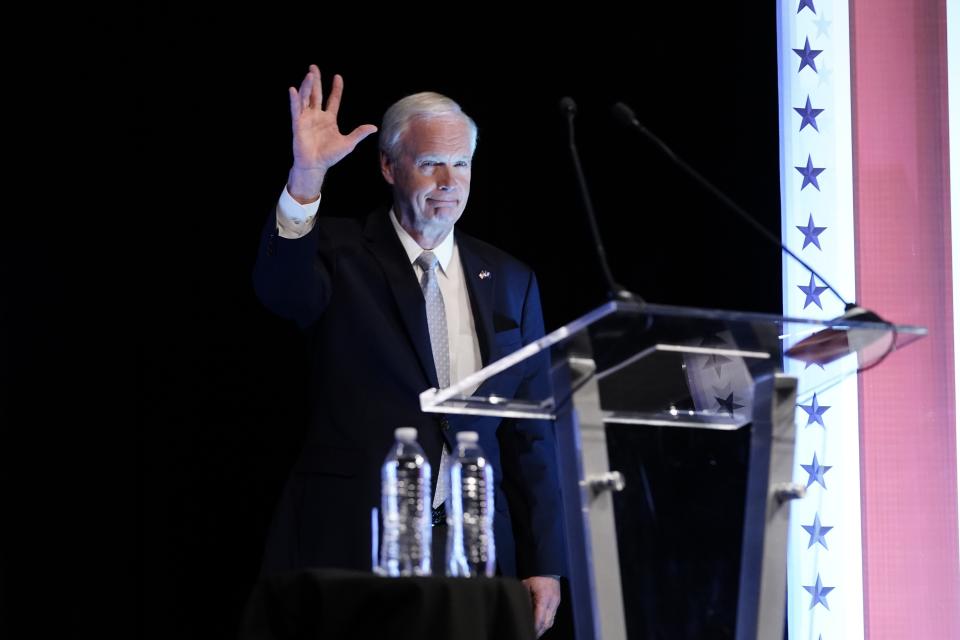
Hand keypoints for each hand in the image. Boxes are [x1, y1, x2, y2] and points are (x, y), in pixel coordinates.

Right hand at [286, 64, 377, 202]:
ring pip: (306, 98)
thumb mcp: (348, 143)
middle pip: (316, 94)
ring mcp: (306, 119)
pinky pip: (296, 110)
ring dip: (307, 86)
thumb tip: (374, 127)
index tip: (337, 77)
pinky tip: (294, 90)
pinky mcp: (298, 124)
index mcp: (329, 119)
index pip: (333, 100)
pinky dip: (295, 100)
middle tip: (313, 67)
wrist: (315, 166)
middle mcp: (317, 116)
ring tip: (310, 74)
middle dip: (316, 81)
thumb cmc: (330, 155)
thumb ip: (359, 133)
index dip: (336, 89)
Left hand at [521, 576, 560, 637]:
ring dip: (542, 629)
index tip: (529, 631)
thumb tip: (519, 608)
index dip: (534, 627)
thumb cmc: (536, 576)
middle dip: (538, 631)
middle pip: (546, 623)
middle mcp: (552, 602)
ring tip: (534, 633)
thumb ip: (523, 598)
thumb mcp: (525, 585)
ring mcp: (555, 603)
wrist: (547, 568)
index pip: (540, 618)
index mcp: (544, 597)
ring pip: (550, 622)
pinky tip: (540, 626)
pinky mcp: (556, 603)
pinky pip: (552, 617)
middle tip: (530, 635)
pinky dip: (545, 623)